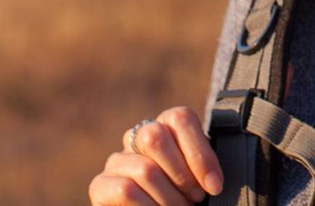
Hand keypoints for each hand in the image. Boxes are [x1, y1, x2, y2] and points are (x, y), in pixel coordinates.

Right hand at [89, 106, 224, 204]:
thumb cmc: (185, 199)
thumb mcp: (200, 180)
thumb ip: (202, 169)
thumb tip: (212, 182)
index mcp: (166, 127)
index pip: (179, 118)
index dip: (199, 153)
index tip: (214, 186)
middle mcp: (137, 138)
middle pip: (155, 137)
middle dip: (182, 176)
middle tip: (194, 200)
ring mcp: (116, 161)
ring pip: (145, 169)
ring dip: (169, 199)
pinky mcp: (100, 185)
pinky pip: (126, 190)